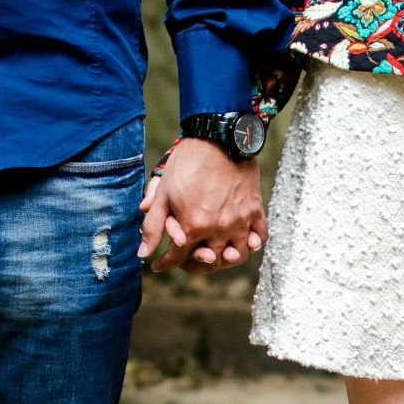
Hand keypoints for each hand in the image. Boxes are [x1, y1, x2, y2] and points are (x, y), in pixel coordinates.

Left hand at [138, 138, 264, 273]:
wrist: (218, 138)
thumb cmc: (188, 163)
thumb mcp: (163, 193)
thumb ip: (153, 226)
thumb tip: (143, 254)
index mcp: (193, 227)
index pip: (178, 258)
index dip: (165, 263)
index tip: (159, 264)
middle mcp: (219, 229)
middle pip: (209, 262)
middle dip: (194, 265)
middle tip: (186, 260)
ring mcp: (240, 221)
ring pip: (238, 256)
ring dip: (225, 259)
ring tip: (216, 254)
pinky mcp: (255, 210)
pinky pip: (260, 237)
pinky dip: (252, 243)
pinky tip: (242, 242)